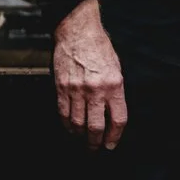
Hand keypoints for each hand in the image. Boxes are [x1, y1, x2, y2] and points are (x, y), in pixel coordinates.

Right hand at [53, 0, 126, 150]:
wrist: (77, 31)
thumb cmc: (99, 47)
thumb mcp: (116, 68)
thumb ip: (115, 91)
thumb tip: (112, 113)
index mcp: (114, 85)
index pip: (118, 119)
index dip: (115, 136)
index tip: (111, 144)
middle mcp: (96, 89)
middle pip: (96, 126)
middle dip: (96, 142)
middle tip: (95, 148)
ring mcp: (77, 90)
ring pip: (78, 123)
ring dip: (80, 135)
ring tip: (82, 139)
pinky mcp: (62, 87)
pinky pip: (63, 113)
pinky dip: (66, 124)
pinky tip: (70, 128)